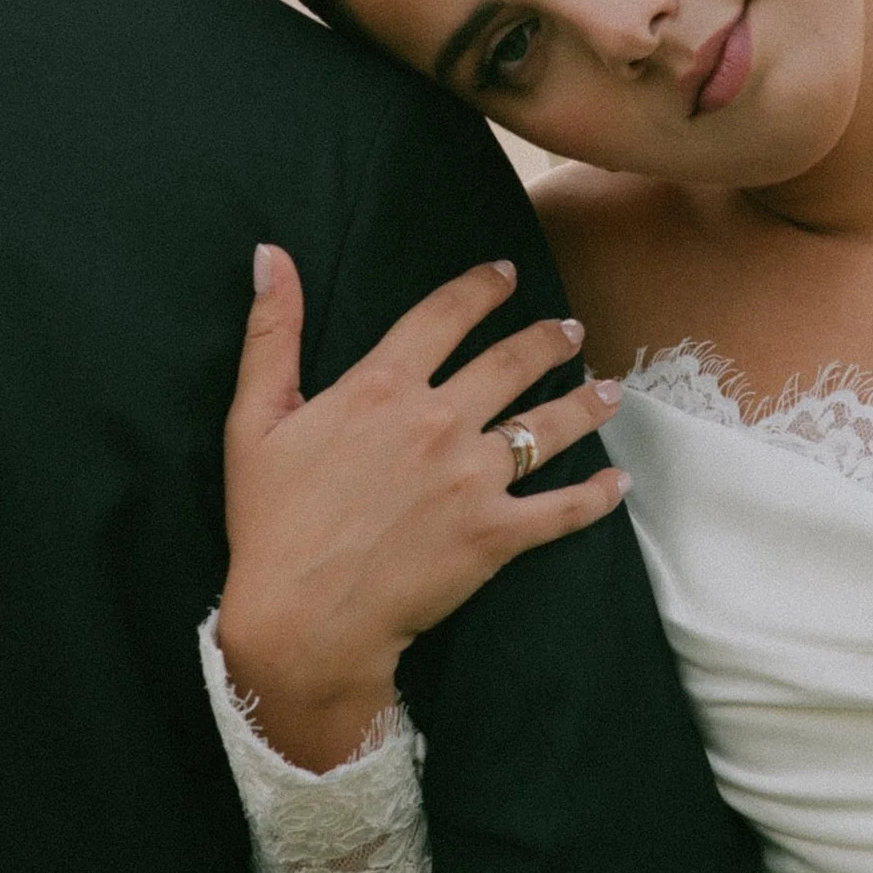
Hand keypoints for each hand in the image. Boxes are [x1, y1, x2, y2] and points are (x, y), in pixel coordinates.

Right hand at [218, 248, 628, 767]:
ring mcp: (474, 478)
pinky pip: (564, 509)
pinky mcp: (497, 534)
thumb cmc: (271, 523)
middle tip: (570, 330)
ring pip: (549, 425)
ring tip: (608, 388)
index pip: (444, 316)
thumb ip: (271, 332)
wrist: (302, 618)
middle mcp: (438, 421)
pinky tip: (618, 481)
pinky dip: (598, 496)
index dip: (480, 288)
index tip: (506, 274)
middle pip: (512, 362)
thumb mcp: (254, 418)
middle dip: (548, 339)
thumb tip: (269, 254)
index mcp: (382, 387)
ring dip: (587, 401)